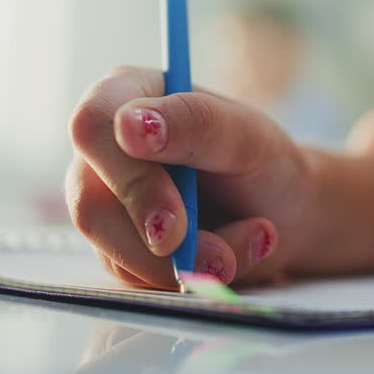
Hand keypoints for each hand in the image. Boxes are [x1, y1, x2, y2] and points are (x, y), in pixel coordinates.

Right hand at [65, 65, 313, 288]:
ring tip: (250, 240)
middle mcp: (106, 149)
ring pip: (114, 252)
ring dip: (187, 261)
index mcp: (127, 95)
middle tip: (218, 256)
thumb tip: (126, 126)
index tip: (173, 218)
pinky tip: (231, 255)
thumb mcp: (247, 136)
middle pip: (90, 203)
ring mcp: (108, 202)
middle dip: (157, 241)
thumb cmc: (264, 162)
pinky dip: (190, 274)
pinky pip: (137, 278)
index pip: (92, 129)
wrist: (284, 213)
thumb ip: (194, 122)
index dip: (128, 178)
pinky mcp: (119, 248)